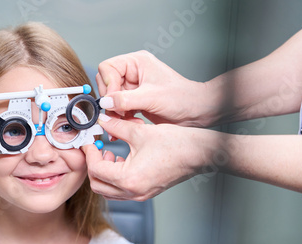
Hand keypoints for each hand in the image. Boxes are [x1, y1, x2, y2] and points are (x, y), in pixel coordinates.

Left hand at [82, 115, 215, 200]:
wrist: (200, 153)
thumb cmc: (176, 144)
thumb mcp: (139, 131)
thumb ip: (116, 127)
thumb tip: (102, 122)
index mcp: (129, 179)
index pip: (96, 170)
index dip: (90, 154)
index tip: (90, 142)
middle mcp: (133, 192)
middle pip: (98, 185)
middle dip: (93, 166)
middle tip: (96, 148)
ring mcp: (140, 194)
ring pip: (108, 191)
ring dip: (103, 173)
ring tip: (109, 153)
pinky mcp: (146, 192)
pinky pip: (121, 191)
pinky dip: (115, 178)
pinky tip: (120, 160)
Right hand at [96, 51, 212, 126]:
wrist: (196, 112)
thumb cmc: (182, 98)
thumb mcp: (151, 98)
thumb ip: (125, 100)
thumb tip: (105, 102)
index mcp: (137, 62)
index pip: (108, 68)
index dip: (107, 84)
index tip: (112, 101)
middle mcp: (133, 72)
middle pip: (106, 84)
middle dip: (110, 101)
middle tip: (118, 113)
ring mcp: (133, 87)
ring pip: (110, 98)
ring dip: (115, 112)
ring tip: (126, 121)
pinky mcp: (134, 101)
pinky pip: (118, 108)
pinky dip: (121, 118)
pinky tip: (131, 123)